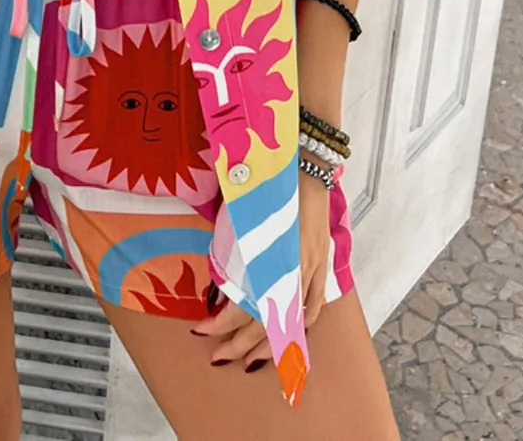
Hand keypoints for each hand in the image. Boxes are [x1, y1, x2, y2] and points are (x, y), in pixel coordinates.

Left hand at [189, 169, 330, 368]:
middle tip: (218, 357)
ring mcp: (309, 268)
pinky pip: (315, 303)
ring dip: (270, 344)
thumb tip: (216, 280)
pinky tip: (290, 337)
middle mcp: (289, 270)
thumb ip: (231, 248)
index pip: (242, 307)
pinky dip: (302, 324)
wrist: (304, 162)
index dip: (221, 324)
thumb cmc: (267, 183)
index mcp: (265, 259)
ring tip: (251, 360)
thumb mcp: (239, 215)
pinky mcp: (321, 261)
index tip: (200, 329)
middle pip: (265, 322)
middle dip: (240, 344)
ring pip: (291, 320)